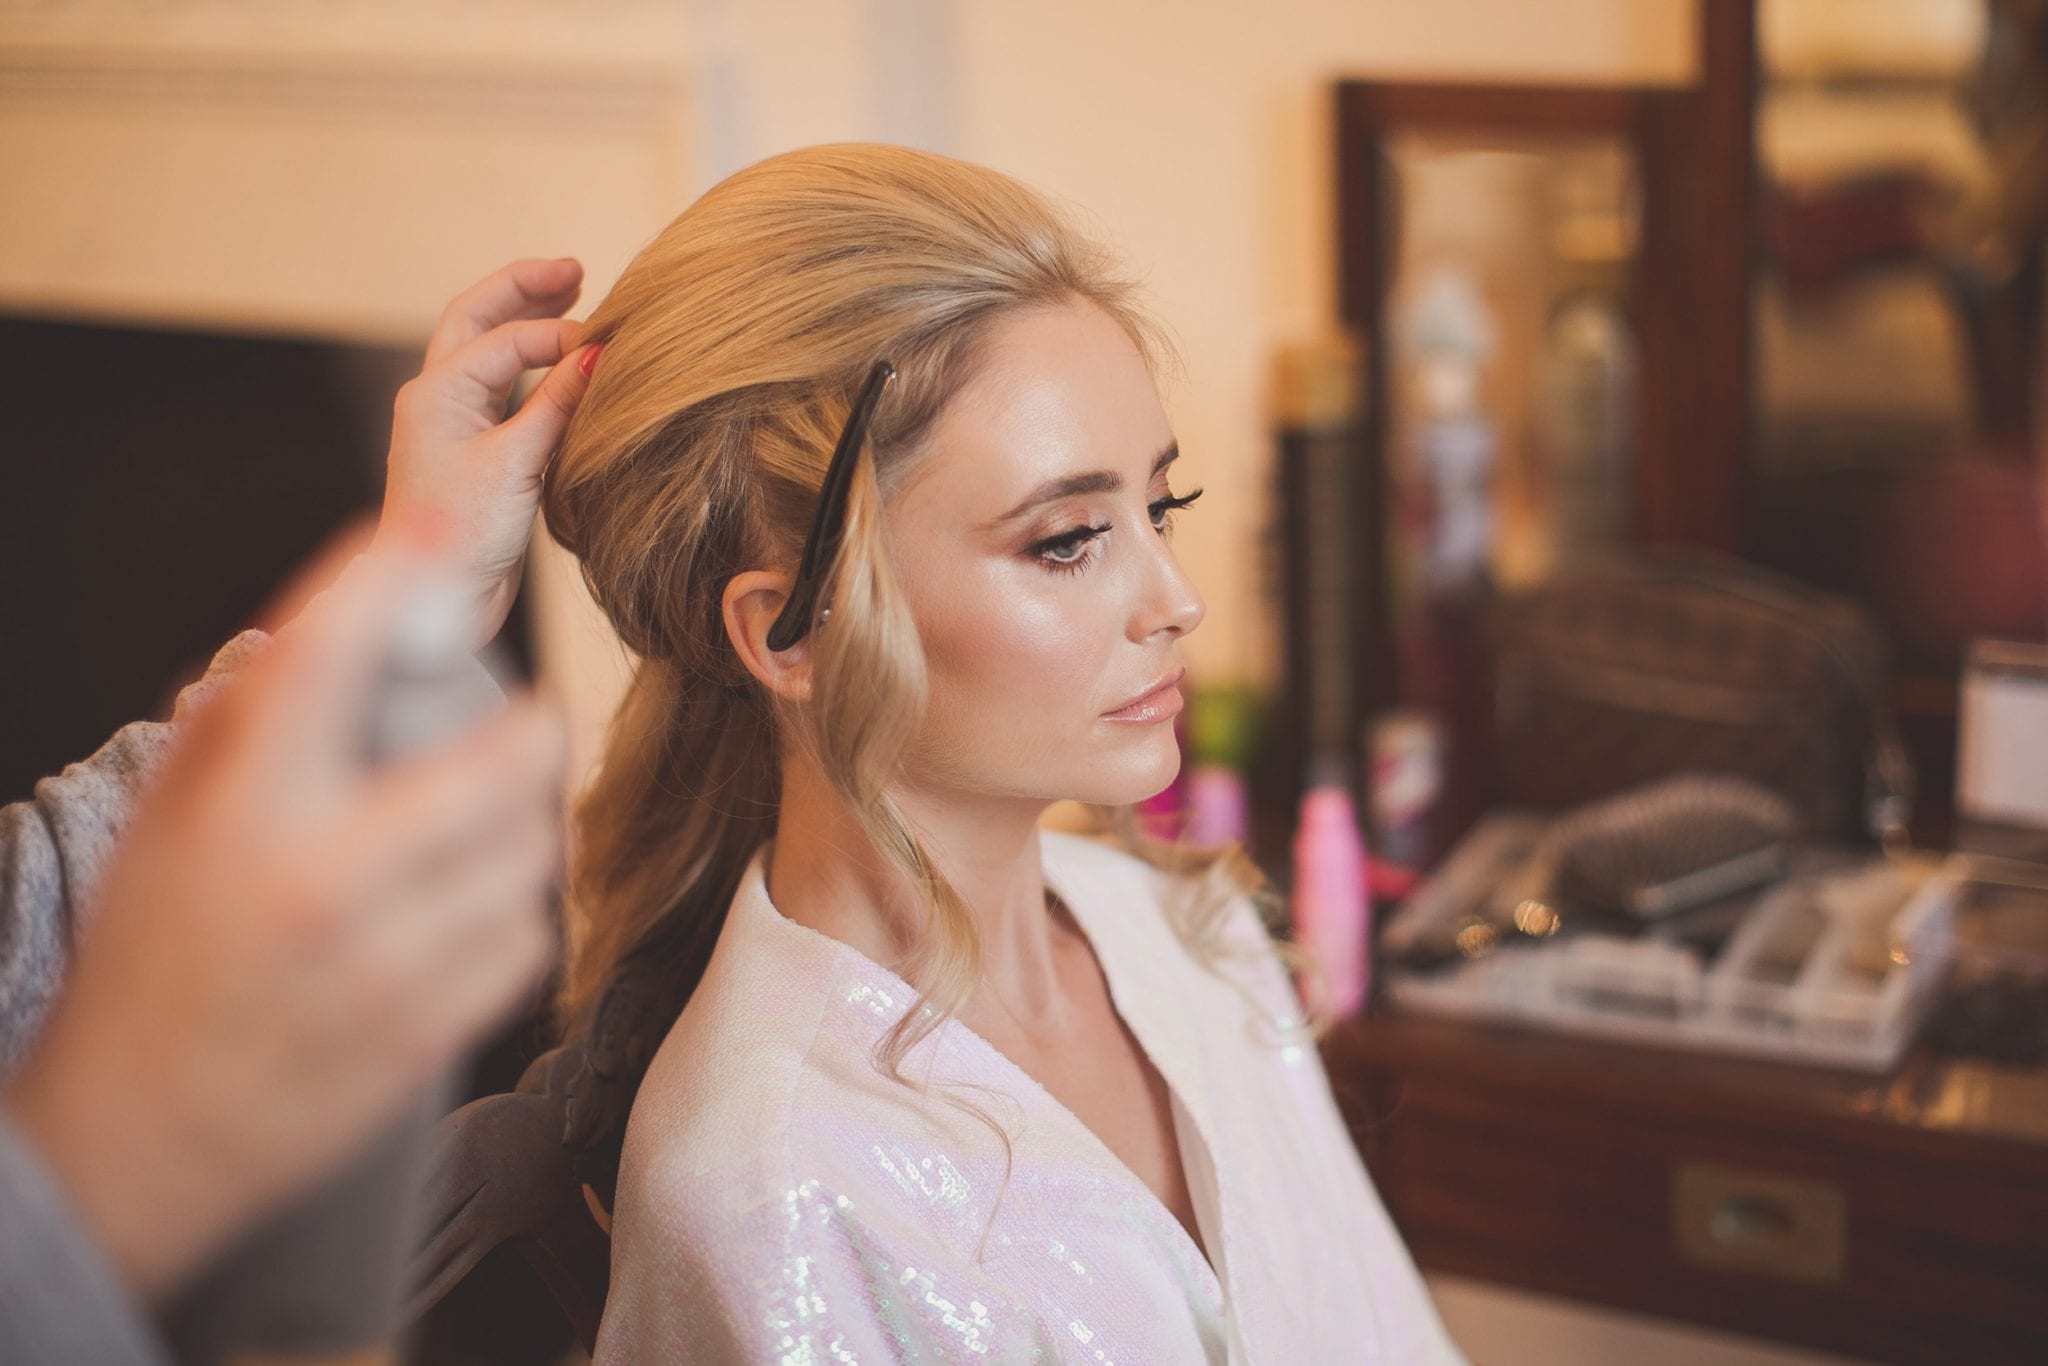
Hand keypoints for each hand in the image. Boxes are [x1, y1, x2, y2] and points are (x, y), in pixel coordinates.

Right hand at [3, 525, 567, 1299]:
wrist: (141, 1135)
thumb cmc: (149, 965)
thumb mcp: (168, 827)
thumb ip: (248, 727)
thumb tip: (328, 625)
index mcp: (243, 815)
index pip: (325, 660)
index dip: (387, 574)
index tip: (433, 528)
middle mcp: (325, 881)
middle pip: (503, 759)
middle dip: (530, 724)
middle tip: (523, 720)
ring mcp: (389, 964)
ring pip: (532, 849)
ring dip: (520, 827)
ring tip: (473, 832)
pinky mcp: (432, 1030)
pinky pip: (530, 938)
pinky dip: (512, 913)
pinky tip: (463, 914)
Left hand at [376, 257, 600, 648]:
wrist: (435, 596)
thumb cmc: (462, 534)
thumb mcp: (516, 465)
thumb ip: (556, 407)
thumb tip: (598, 356)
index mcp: (437, 392)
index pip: (505, 340)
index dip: (557, 335)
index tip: (606, 346)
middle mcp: (439, 397)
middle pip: (478, 318)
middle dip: (524, 290)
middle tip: (574, 269)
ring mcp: (456, 422)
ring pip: (489, 350)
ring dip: (527, 322)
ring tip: (572, 297)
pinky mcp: (476, 450)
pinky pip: (504, 388)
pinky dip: (534, 366)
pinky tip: (565, 364)